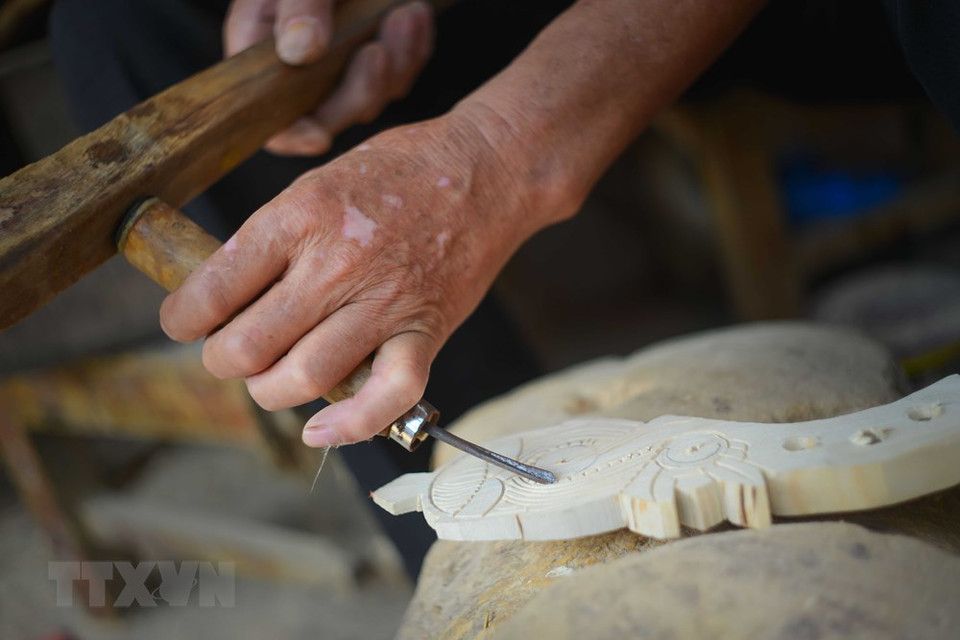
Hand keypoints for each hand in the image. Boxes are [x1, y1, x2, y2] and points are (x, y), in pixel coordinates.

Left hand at [159, 110, 550, 446]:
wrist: (484, 170)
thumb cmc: (399, 172)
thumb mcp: (320, 180)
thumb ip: (277, 235)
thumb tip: (228, 289)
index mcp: (301, 216)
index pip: (215, 287)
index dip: (184, 317)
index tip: (184, 322)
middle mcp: (336, 264)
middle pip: (249, 344)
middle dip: (223, 360)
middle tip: (228, 352)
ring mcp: (383, 303)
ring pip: (303, 377)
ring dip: (270, 391)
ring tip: (267, 380)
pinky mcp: (424, 331)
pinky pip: (385, 395)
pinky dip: (349, 425)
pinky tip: (318, 430)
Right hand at [224, 0, 433, 155]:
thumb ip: (297, 3)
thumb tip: (299, 53)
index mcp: (263, 46)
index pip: (269, 114)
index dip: (290, 133)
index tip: (319, 136)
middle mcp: (301, 63)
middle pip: (330, 115)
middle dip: (359, 92)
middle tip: (376, 53)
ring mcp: (343, 60)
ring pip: (373, 96)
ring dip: (395, 65)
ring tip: (403, 14)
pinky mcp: (381, 51)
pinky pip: (402, 72)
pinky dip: (412, 50)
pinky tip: (411, 12)